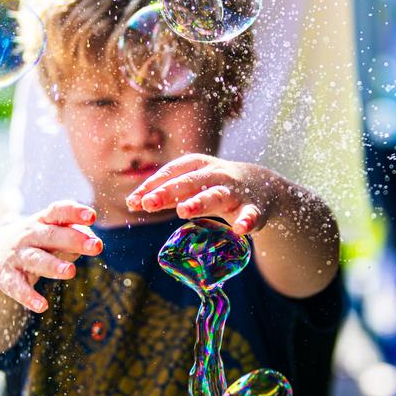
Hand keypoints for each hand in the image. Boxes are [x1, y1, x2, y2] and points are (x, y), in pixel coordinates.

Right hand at [0, 201, 101, 312]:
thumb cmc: (38, 241)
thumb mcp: (54, 232)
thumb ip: (76, 235)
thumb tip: (94, 241)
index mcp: (43, 220)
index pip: (58, 211)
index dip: (74, 212)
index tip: (91, 216)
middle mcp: (29, 235)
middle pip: (51, 235)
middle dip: (74, 240)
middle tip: (97, 246)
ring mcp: (17, 255)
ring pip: (36, 259)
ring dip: (53, 266)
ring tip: (71, 272)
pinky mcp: (7, 276)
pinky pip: (17, 286)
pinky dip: (28, 297)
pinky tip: (42, 306)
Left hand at [124, 154, 281, 235]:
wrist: (262, 186)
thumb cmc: (216, 185)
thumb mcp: (192, 184)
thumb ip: (166, 193)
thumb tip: (133, 202)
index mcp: (199, 165)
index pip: (172, 172)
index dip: (153, 185)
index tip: (134, 201)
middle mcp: (216, 175)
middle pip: (190, 182)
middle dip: (168, 192)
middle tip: (147, 204)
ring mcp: (235, 191)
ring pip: (216, 196)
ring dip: (199, 202)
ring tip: (182, 212)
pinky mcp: (253, 208)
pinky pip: (250, 215)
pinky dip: (246, 221)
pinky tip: (239, 230)